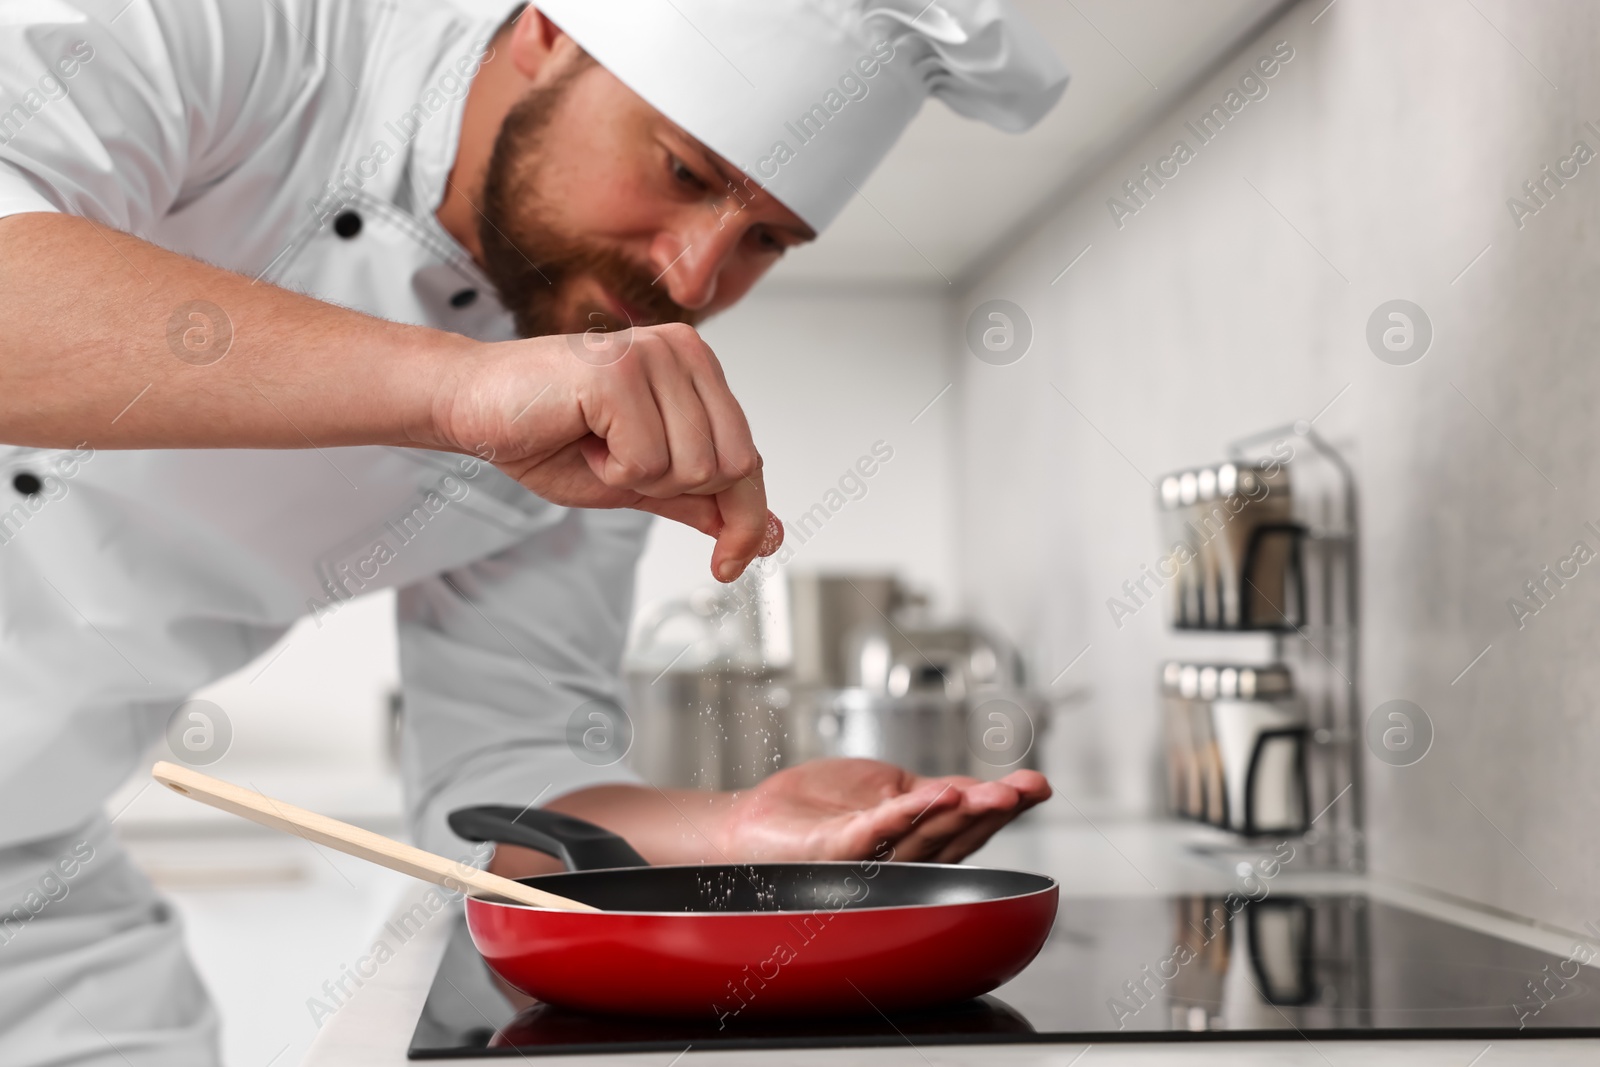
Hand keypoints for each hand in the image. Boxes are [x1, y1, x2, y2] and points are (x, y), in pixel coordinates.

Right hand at [432, 323, 780, 581]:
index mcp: (698, 369)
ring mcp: (655, 356)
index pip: (750, 458)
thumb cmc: (549, 434)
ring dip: (635, 477)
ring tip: (596, 443)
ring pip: (691, 467)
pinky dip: (612, 469)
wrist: (473, 407)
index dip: (745, 518)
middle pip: (732, 467)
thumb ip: (700, 500)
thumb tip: (762, 535)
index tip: (732, 562)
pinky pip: (646, 462)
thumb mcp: (638, 480)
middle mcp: (686, 352)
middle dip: (672, 490)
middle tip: (617, 460)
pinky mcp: (621, 373)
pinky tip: (582, 437)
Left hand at [718, 758, 1050, 863]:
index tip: (1038, 787)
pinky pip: (873, 833)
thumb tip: (980, 788)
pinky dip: (904, 815)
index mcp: (914, 839)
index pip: (966, 823)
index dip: (1003, 805)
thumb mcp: (886, 790)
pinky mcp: (832, 849)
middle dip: (994, 811)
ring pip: (923, 838)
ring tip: (994, 793)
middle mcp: (896, 857)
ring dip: (961, 814)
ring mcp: (866, 856)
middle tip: (1026, 790)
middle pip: (955, 835)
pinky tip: (931, 796)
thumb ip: (929, 794)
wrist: (750, 824)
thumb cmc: (816, 810)